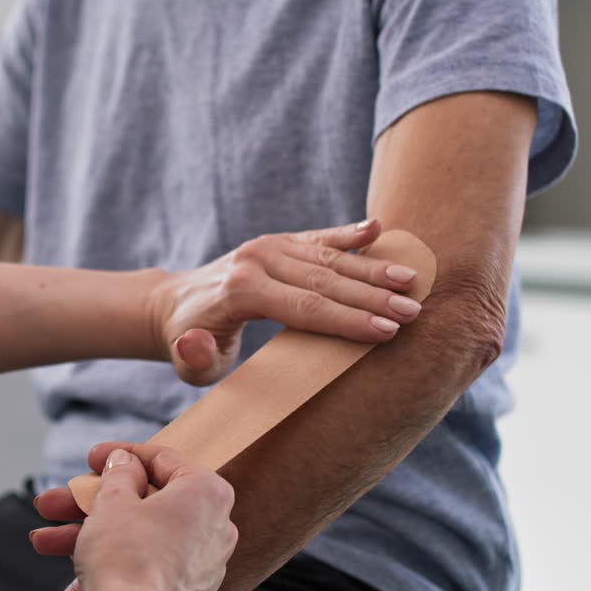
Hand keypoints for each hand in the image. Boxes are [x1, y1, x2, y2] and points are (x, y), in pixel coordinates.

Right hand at [31, 443, 237, 590]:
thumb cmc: (125, 555)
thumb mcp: (113, 499)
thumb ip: (120, 473)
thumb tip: (125, 462)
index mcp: (208, 492)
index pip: (162, 460)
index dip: (119, 455)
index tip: (91, 458)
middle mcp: (215, 526)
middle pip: (145, 501)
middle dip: (92, 501)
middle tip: (57, 500)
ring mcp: (202, 564)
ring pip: (139, 533)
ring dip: (89, 530)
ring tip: (41, 537)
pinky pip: (147, 560)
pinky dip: (112, 555)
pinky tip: (63, 556)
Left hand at [146, 220, 422, 384]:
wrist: (176, 303)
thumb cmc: (189, 341)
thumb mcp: (187, 361)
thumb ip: (193, 357)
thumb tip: (196, 342)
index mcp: (240, 290)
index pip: (303, 307)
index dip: (346, 320)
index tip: (386, 331)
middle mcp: (256, 260)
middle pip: (324, 280)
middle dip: (372, 296)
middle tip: (414, 310)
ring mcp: (268, 246)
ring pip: (328, 257)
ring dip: (372, 269)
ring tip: (412, 279)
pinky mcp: (278, 241)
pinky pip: (318, 237)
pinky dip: (348, 234)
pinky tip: (377, 229)